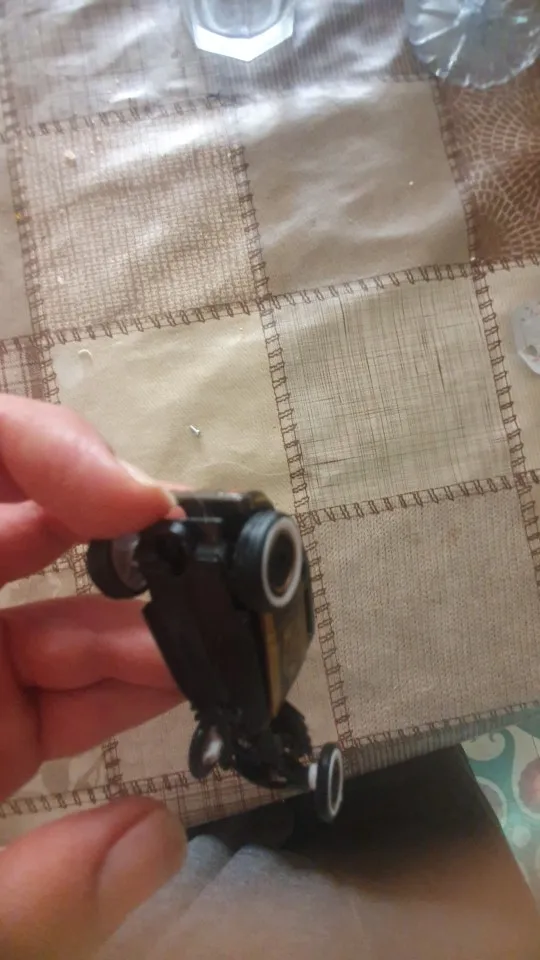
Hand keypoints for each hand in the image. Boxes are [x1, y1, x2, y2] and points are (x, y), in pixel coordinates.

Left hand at [0, 396, 185, 959]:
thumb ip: (19, 893)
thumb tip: (152, 841)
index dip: (38, 450)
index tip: (125, 500)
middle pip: (16, 511)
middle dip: (110, 515)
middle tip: (193, 544)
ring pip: (58, 605)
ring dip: (142, 617)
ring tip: (212, 642)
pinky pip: (70, 683)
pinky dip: (132, 683)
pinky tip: (186, 688)